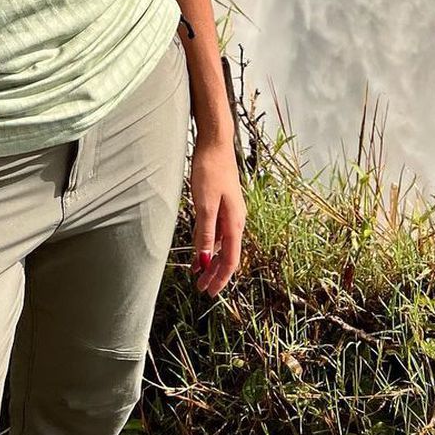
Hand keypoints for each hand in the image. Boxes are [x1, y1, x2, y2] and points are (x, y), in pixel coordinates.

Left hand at [188, 136, 245, 296]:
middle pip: (228, 255)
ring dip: (211, 260)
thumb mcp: (205, 204)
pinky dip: (209, 244)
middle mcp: (235, 220)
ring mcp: (229, 212)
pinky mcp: (222, 204)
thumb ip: (206, 233)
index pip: (231, 260)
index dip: (220, 278)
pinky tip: (200, 249)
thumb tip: (206, 261)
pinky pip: (217, 231)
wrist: (215, 143)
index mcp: (235, 222)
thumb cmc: (210, 170)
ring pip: (222, 244)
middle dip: (216, 273)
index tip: (209, 292)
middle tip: (201, 288)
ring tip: (198, 274)